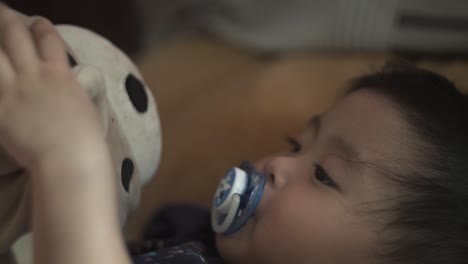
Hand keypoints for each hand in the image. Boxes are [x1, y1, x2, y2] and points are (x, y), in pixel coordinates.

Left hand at [0, 4, 104, 167]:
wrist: (69, 158)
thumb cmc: (86, 138)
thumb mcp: (84, 105)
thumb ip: (70, 89)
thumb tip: (66, 83)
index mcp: (60, 74)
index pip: (49, 39)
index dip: (42, 27)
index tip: (37, 22)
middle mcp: (34, 74)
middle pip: (16, 36)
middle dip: (6, 19)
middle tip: (0, 11)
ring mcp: (13, 90)